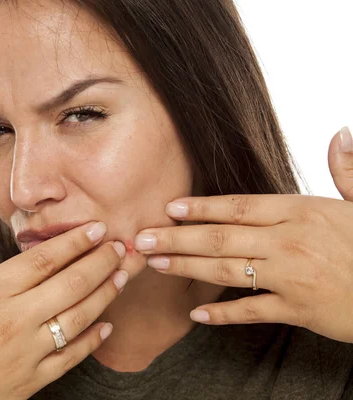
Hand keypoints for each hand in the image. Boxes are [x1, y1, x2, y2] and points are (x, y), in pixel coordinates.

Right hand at [0, 222, 127, 399]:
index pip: (42, 259)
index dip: (74, 241)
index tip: (96, 228)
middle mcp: (13, 319)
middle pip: (70, 283)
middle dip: (101, 261)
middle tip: (120, 247)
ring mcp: (26, 352)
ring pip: (78, 317)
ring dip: (105, 294)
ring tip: (122, 276)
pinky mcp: (31, 381)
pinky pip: (71, 357)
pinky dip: (92, 340)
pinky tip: (105, 326)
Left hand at [133, 126, 352, 343]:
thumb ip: (347, 169)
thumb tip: (341, 132)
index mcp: (301, 211)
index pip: (239, 206)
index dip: (201, 207)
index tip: (169, 208)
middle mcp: (290, 241)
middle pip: (221, 237)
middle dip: (176, 238)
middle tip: (141, 239)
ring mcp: (292, 277)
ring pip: (227, 271)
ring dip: (187, 267)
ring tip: (155, 264)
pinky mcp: (298, 309)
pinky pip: (252, 311)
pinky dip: (223, 314)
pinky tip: (195, 313)